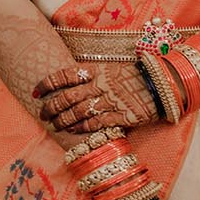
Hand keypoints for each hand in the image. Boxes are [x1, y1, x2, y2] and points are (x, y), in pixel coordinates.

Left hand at [33, 62, 158, 133]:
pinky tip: (75, 131)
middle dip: (51, 107)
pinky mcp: (123, 116)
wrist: (163, 84)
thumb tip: (67, 83)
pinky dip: (84, 128)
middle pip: (68, 96)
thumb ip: (90, 75)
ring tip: (55, 125)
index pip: (64, 75)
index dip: (47, 84)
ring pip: (79, 112)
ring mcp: (111, 100)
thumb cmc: (133, 76)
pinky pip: (98, 123)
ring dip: (64, 120)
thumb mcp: (110, 69)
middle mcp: (101, 85)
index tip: (36, 92)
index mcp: (96, 70)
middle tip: (43, 114)